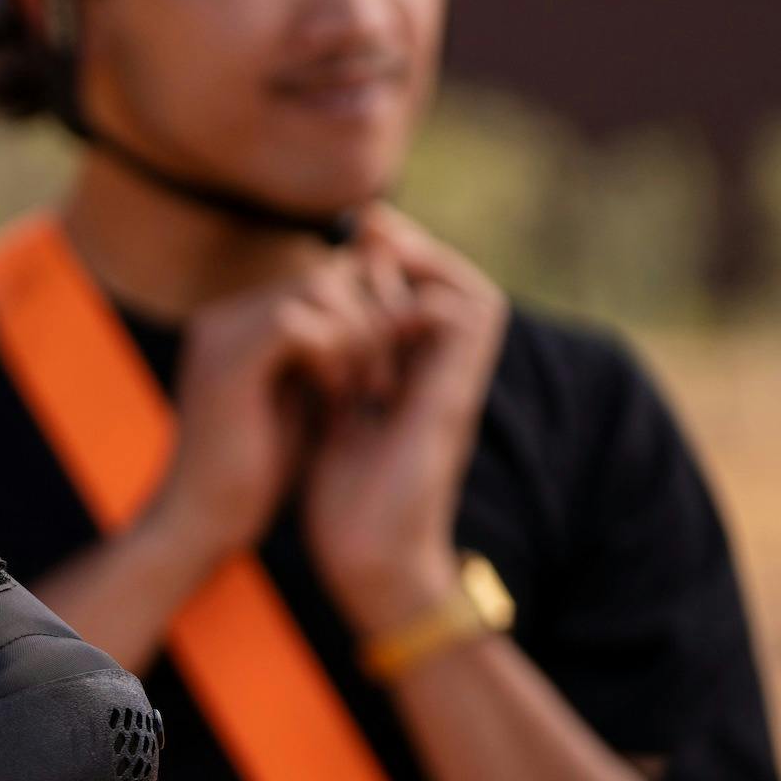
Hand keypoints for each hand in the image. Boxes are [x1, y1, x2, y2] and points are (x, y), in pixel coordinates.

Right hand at [141, 253, 408, 565]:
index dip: (372, 311)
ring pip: (319, 285)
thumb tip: (384, 317)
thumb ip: (330, 354)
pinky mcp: (227, 360)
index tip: (392, 366)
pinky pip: (300, 321)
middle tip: (385, 382)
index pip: (326, 277)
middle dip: (376, 319)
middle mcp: (223, 316)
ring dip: (362, 336)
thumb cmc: (254, 474)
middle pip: (329, 272)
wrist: (201, 525)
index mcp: (237, 323)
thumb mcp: (303, 400)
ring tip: (367, 391)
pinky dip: (335, 353)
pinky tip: (338, 396)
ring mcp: (220, 333)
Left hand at [303, 206, 508, 630]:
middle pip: (456, 287)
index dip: (394, 265)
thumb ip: (334, 375)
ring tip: (378, 246)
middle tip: (367, 222)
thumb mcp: (332, 419)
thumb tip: (308, 330)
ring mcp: (454, 388)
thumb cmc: (346, 502)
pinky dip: (428, 298)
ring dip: (425, 266)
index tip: (350, 235)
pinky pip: (470, 322)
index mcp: (415, 381)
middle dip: (413, 248)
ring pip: (472, 296)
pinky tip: (385, 297)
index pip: (421, 301)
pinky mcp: (453, 399)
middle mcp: (443, 380)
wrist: (367, 559)